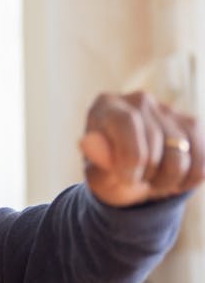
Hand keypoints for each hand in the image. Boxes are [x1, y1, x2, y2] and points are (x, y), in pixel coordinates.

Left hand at [79, 91, 204, 205]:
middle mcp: (138, 100)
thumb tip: (88, 142)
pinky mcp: (192, 124)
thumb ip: (95, 160)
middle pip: (156, 140)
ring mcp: (168, 109)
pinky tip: (173, 182)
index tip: (127, 179)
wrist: (130, 177)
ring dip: (169, 180)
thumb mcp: (96, 173)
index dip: (130, 157)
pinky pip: (202, 158)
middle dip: (148, 173)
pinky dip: (189, 179)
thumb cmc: (107, 173)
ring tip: (153, 183)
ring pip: (181, 151)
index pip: (128, 123)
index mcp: (106, 106)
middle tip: (137, 182)